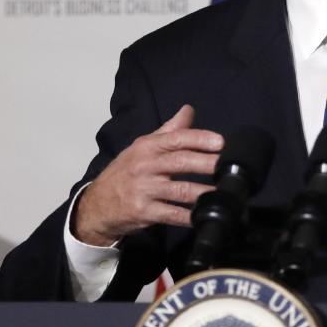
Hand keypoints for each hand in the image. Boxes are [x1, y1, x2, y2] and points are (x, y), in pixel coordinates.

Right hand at [73, 105, 223, 245]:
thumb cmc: (125, 172)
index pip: (176, 139)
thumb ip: (169, 131)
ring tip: (224, 193)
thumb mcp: (142, 147)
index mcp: (147, 147)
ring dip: (204, 192)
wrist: (96, 205)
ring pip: (180, 190)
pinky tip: (204, 216)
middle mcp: (145, 166)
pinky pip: (171, 214)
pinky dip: (189, 216)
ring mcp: (144, 190)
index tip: (221, 142)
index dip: (199, 139)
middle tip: (229, 166)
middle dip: (207, 163)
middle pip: (181, 162)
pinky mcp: (144, 212)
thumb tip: (189, 110)